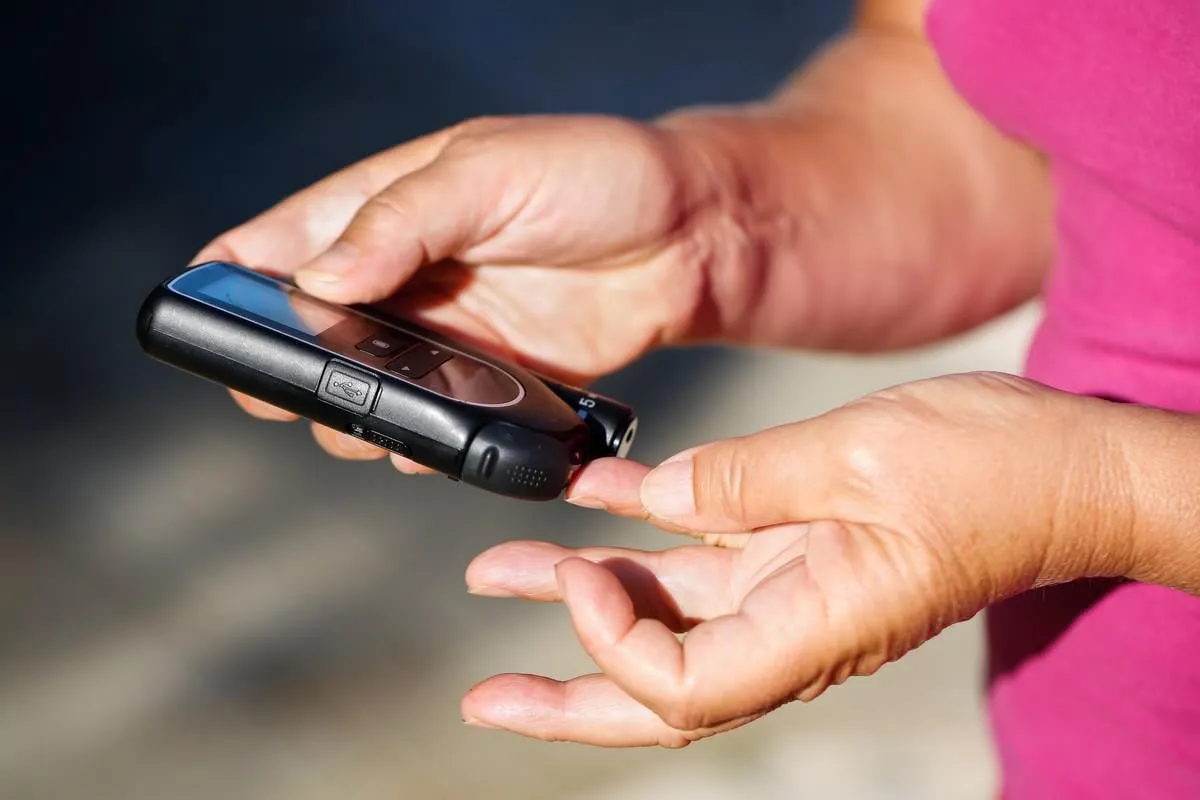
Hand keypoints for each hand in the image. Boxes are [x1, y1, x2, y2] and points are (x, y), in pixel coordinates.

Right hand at [194, 114, 749, 470]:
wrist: (696, 237)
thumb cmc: (597, 177)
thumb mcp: (492, 174)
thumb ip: (402, 221)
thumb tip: (317, 283)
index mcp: (388, 204)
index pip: (280, 241)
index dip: (232, 279)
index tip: (199, 318)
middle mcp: (405, 272)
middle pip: (309, 330)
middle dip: (291, 366)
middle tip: (298, 390)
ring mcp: (445, 331)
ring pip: (366, 384)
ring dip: (355, 411)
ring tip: (370, 422)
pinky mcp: (492, 378)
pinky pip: (433, 416)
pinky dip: (419, 436)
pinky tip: (424, 444)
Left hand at [461, 373, 1132, 745]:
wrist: (1063, 466)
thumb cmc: (994, 471)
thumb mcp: (863, 458)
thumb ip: (750, 480)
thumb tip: (659, 497)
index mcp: (817, 628)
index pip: (685, 685)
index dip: (614, 643)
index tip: (586, 567)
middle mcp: (794, 624)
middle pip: (658, 688)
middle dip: (567, 695)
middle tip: (483, 699)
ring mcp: (791, 586)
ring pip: (667, 612)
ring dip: (581, 592)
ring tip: (500, 570)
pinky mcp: (794, 542)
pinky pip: (700, 546)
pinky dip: (640, 524)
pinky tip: (589, 495)